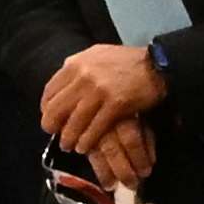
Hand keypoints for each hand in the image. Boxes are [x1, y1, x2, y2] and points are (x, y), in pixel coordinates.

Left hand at [39, 40, 164, 167]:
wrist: (156, 65)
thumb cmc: (126, 62)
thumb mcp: (97, 56)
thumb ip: (78, 68)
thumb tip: (63, 84)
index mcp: (76, 63)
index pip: (50, 90)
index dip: (46, 109)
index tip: (49, 118)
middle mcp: (83, 75)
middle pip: (57, 108)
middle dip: (52, 125)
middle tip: (55, 134)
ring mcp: (99, 90)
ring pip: (74, 121)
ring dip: (69, 138)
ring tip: (69, 146)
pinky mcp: (115, 104)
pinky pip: (94, 128)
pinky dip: (87, 141)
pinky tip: (84, 147)